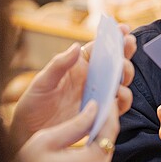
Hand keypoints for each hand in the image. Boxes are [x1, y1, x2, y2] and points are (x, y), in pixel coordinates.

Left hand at [10, 24, 135, 145]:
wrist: (31, 132)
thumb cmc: (33, 104)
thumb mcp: (42, 82)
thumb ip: (59, 65)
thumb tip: (76, 46)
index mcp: (78, 67)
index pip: (99, 49)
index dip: (113, 37)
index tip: (123, 29)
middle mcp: (92, 80)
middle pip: (115, 63)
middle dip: (125, 53)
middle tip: (129, 44)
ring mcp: (98, 97)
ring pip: (121, 83)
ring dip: (126, 75)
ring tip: (122, 71)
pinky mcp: (101, 114)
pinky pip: (119, 106)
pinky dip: (123, 100)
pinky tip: (119, 95)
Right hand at [15, 100, 117, 161]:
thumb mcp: (47, 140)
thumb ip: (75, 124)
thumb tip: (95, 107)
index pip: (109, 130)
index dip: (110, 111)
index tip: (108, 96)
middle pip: (109, 142)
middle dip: (105, 123)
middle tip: (99, 105)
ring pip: (105, 153)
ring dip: (99, 138)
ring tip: (90, 121)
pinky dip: (94, 152)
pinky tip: (84, 142)